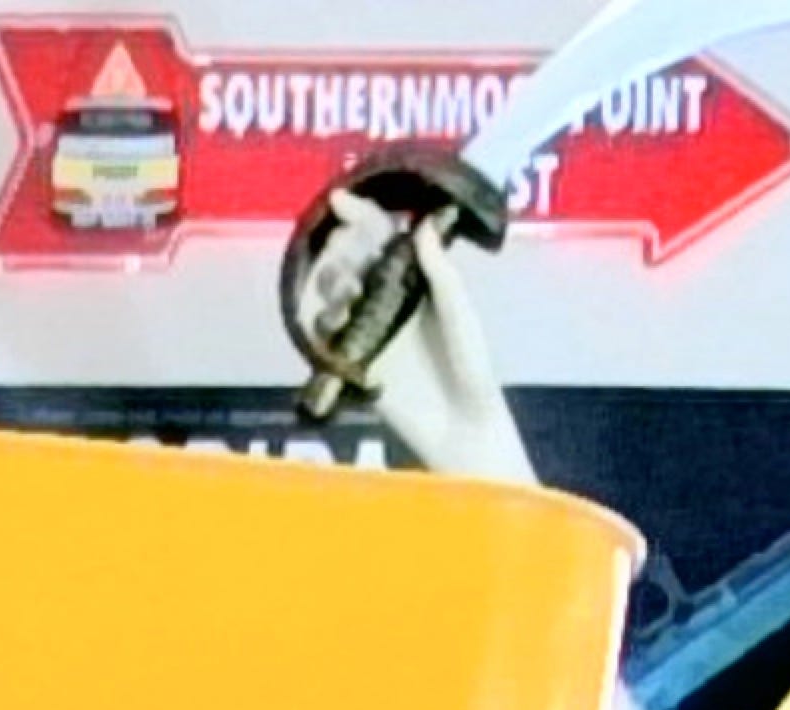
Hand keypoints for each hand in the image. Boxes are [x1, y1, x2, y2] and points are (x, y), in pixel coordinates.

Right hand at [304, 193, 533, 485]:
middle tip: (344, 259)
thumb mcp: (461, 315)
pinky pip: (322, 337)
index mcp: (415, 280)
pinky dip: (318, 325)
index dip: (360, 217)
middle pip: (349, 261)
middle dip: (340, 253)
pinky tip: (329, 322)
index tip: (339, 201)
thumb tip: (419, 225)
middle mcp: (386, 299)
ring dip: (330, 286)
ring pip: (331, 295)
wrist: (461, 427)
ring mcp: (366, 330)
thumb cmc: (471, 368)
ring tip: (345, 295)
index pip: (381, 238)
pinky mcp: (351, 362)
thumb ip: (441, 274)